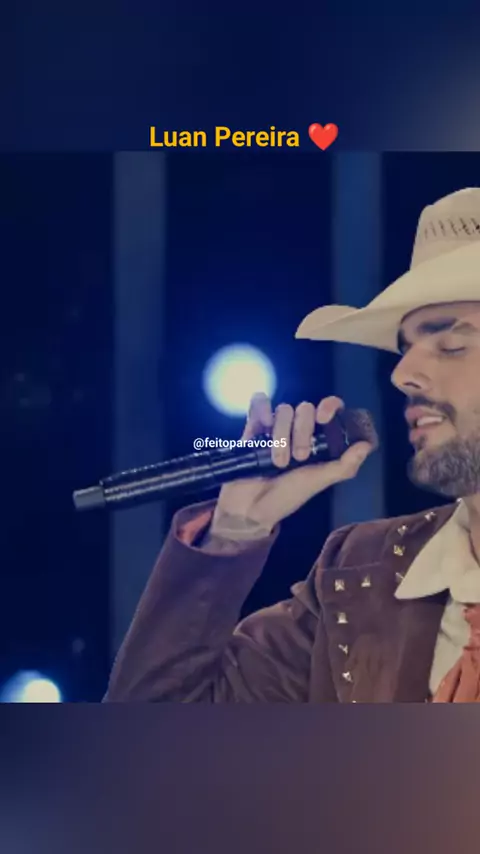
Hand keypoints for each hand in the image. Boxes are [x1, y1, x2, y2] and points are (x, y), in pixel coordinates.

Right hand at [209, 392, 374, 536]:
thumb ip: (343, 466)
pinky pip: (259, 403)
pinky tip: (263, 425)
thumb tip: (366, 445)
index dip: (330, 406)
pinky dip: (262, 409)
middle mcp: (298, 429)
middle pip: (305, 408)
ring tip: (277, 461)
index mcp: (318, 440)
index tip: (323, 418)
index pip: (330, 409)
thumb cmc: (287, 497)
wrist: (250, 509)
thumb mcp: (318, 482)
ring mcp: (275, 427)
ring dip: (281, 435)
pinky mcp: (253, 427)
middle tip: (297, 458)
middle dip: (301, 433)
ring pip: (283, 409)